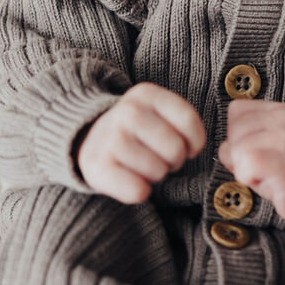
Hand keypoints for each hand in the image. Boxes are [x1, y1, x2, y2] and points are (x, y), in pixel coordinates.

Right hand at [76, 83, 205, 202]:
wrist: (88, 138)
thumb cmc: (136, 129)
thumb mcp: (158, 111)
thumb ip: (183, 121)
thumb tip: (194, 149)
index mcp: (146, 93)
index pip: (189, 121)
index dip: (195, 142)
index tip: (187, 147)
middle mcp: (128, 111)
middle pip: (176, 149)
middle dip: (175, 160)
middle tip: (160, 157)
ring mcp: (111, 138)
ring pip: (158, 171)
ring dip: (156, 175)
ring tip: (143, 165)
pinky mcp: (98, 166)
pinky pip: (137, 190)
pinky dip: (139, 191)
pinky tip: (130, 179)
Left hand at [219, 100, 284, 227]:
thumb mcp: (264, 142)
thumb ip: (242, 135)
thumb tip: (225, 147)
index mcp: (280, 110)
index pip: (235, 111)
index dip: (238, 134)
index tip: (259, 149)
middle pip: (232, 132)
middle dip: (239, 154)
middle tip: (264, 166)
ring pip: (236, 150)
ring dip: (244, 170)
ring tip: (267, 174)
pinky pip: (246, 167)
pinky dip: (249, 179)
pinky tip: (269, 182)